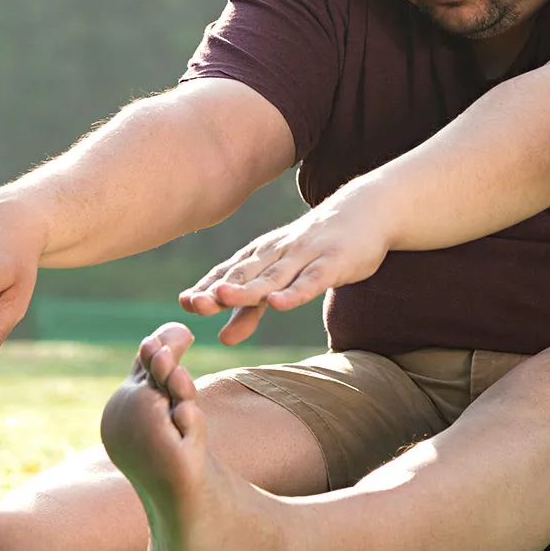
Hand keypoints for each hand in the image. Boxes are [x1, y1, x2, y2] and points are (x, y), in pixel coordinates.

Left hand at [179, 198, 390, 344]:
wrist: (366, 211)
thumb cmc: (318, 248)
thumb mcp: (283, 277)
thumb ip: (252, 308)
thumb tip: (223, 339)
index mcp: (262, 254)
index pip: (229, 271)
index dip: (206, 286)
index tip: (184, 304)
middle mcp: (278, 252)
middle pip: (244, 273)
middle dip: (217, 288)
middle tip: (194, 304)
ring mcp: (305, 255)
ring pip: (272, 276)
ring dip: (247, 288)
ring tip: (222, 298)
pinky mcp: (333, 263)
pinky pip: (311, 280)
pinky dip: (293, 292)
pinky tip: (278, 304)